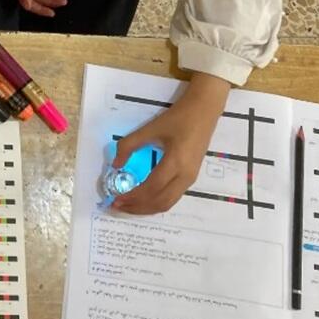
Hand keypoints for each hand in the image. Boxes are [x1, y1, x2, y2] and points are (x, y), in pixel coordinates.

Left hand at [111, 72, 231, 214]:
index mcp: (176, 163)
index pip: (151, 188)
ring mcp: (191, 179)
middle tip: (117, 206)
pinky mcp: (191, 177)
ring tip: (127, 205)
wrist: (204, 110)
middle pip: (160, 202)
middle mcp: (186, 176)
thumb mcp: (150, 128)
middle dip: (137, 207)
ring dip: (146, 208)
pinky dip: (156, 202)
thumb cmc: (177, 118)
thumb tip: (115, 164)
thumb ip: (129, 145)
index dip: (133, 196)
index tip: (115, 198)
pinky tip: (143, 198)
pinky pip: (173, 197)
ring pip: (168, 203)